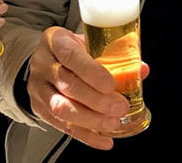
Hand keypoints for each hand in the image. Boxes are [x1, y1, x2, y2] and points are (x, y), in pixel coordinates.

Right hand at [26, 26, 130, 149]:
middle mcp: (44, 64)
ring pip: (61, 108)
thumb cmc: (69, 50)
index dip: (91, 72)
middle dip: (97, 100)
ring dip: (90, 119)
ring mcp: (39, 88)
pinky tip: (103, 139)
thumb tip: (142, 69)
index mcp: (56, 41)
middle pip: (68, 85)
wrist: (44, 59)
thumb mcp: (87, 43)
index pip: (71, 55)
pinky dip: (85, 136)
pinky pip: (62, 126)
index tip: (111, 84)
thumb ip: (113, 55)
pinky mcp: (40, 109)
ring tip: (112, 122)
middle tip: (119, 106)